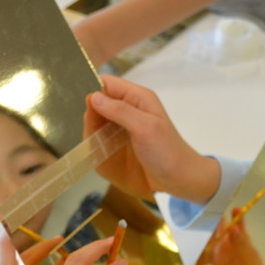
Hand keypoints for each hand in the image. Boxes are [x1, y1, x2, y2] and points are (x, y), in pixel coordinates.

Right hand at [84, 75, 220, 203]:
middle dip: (90, 115)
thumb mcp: (145, 127)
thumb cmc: (166, 151)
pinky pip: (97, 142)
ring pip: (94, 124)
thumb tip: (92, 96)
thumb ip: (120, 110)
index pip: (106, 84)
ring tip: (97, 145)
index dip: (93, 89)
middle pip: (96, 104)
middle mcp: (126, 111)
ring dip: (91, 133)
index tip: (86, 106)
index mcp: (137, 98)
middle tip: (93, 131)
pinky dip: (94, 146)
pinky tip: (97, 153)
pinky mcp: (115, 148)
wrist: (178, 180)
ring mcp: (119, 131)